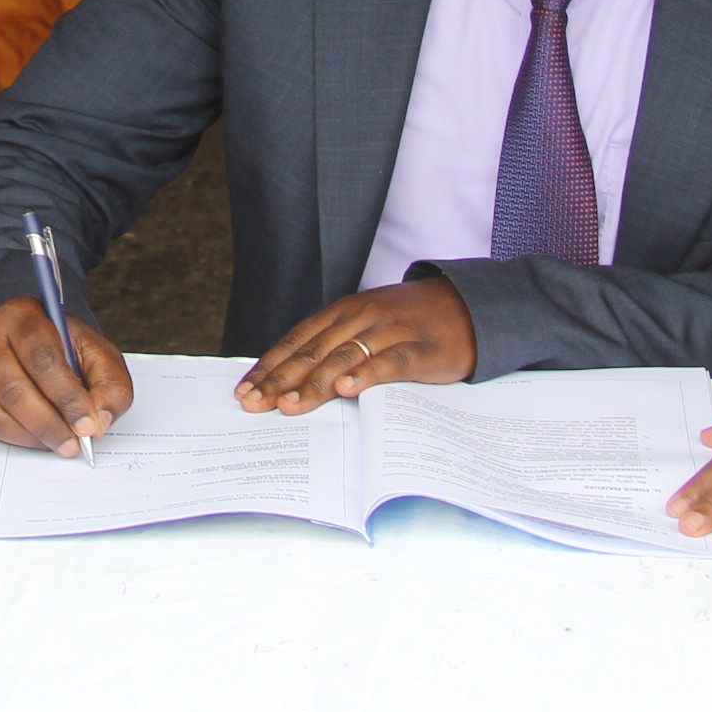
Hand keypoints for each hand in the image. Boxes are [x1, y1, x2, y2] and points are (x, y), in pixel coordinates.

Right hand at [0, 299, 132, 456]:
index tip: (87, 424)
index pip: (42, 359)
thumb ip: (109, 384)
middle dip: (48, 424)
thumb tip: (99, 422)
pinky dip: (14, 440)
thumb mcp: (95, 352)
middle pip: (13, 389)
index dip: (66, 396)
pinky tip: (38, 439)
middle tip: (74, 444)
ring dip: (31, 437)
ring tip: (59, 445)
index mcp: (23, 317)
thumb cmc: (61, 345)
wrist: (22, 337)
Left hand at [236, 275, 476, 414]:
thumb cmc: (409, 323)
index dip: (270, 365)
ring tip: (290, 405)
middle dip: (280, 380)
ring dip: (315, 383)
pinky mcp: (420, 349)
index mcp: (343, 312)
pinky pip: (390, 363)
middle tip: (254, 404)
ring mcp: (390, 331)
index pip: (297, 340)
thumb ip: (335, 345)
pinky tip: (348, 389)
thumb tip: (290, 378)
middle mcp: (361, 317)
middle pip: (313, 352)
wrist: (467, 306)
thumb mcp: (366, 326)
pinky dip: (367, 375)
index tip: (244, 389)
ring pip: (344, 358)